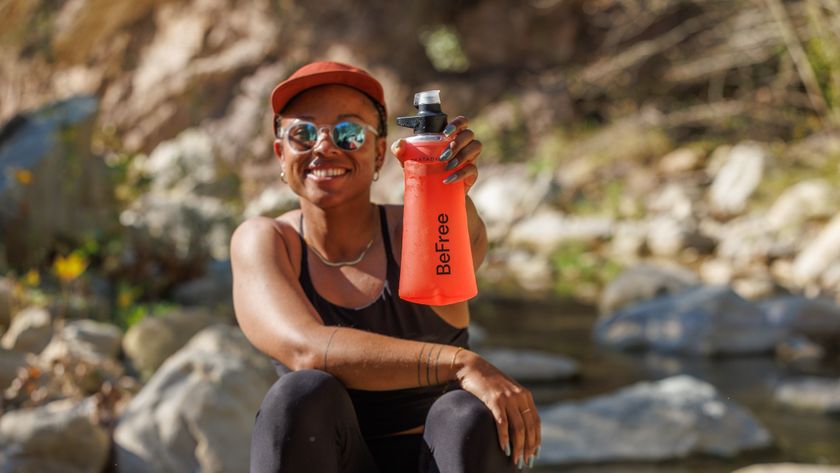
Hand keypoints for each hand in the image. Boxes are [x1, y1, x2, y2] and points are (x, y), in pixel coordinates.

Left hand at [390, 115, 481, 192]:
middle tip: (442, 156)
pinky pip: (473, 169)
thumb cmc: (423, 172)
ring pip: (475, 147)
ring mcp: (470, 158)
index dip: (457, 124)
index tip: (445, 133)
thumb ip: (401, 151)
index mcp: (450, 136)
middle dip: (457, 143)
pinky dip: (461, 174)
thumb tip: (399, 145)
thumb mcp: (410, 161)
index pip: (461, 122)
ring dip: (461, 156)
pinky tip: (449, 179)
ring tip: (447, 166)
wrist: (434, 195)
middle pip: (469, 134)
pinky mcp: (472, 173)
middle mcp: (463, 144)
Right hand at [455, 350, 540, 467]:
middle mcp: (519, 396)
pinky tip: (503, 448)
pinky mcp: (494, 400)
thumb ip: (515, 406)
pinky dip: (503, 437)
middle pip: (529, 427)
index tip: (535, 454)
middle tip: (526, 462)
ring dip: (518, 447)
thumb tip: (520, 428)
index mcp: (525, 396)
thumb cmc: (487, 383)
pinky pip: (502, 423)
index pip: (536, 422)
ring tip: (515, 460)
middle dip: (529, 447)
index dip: (536, 439)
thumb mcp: (506, 392)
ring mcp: (507, 398)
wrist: (472, 367)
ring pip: (518, 428)